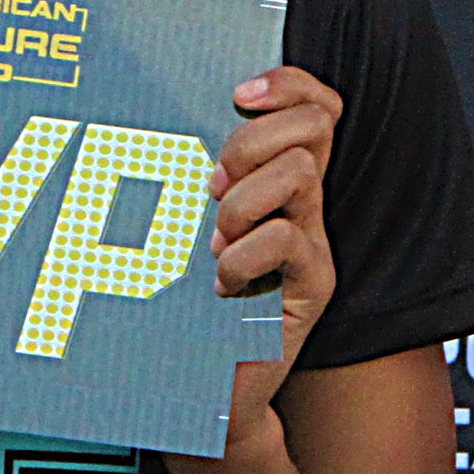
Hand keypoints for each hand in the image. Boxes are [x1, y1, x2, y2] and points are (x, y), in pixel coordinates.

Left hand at [205, 66, 342, 455]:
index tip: (241, 92)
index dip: (289, 84)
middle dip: (252, 141)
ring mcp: (312, 245)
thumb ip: (187, 178)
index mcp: (277, 182)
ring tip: (215, 243)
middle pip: (313, 125)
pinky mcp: (312, 288)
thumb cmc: (183, 304)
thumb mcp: (180, 225)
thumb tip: (157, 122)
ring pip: (299, 173)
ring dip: (242, 202)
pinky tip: (222, 284)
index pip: (316, 105)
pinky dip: (244, 256)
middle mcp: (304, 206)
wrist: (202, 389)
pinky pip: (287, 239)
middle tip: (213, 188)